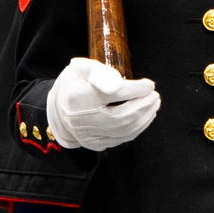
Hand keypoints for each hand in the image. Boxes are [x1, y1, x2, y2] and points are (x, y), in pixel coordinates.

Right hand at [45, 58, 159, 151]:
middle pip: (119, 117)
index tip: (149, 85)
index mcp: (76, 98)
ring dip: (143, 118)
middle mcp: (80, 120)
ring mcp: (87, 135)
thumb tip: (119, 83)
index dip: (133, 90)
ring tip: (153, 104)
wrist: (58, 110)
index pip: (110, 95)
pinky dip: (137, 128)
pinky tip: (145, 117)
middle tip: (155, 96)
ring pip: (122, 131)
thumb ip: (99, 72)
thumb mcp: (80, 68)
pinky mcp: (94, 144)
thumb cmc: (74, 84)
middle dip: (142, 107)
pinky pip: (121, 139)